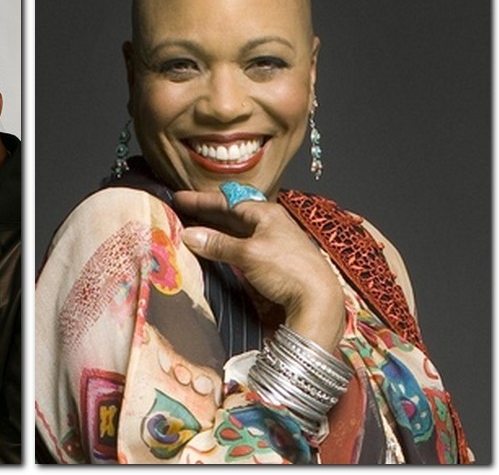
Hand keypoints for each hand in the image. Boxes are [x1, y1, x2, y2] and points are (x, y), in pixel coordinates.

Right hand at [173, 190, 345, 349]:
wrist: (318, 299)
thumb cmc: (288, 270)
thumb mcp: (248, 254)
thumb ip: (217, 244)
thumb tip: (189, 234)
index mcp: (267, 213)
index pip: (228, 202)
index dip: (202, 201)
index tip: (179, 198)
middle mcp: (271, 224)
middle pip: (232, 215)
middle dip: (206, 214)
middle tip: (181, 211)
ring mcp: (273, 242)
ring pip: (236, 232)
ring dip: (214, 231)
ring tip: (192, 229)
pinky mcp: (274, 261)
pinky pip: (242, 246)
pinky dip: (224, 245)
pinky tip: (215, 250)